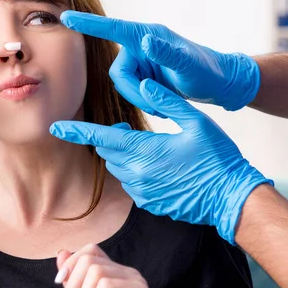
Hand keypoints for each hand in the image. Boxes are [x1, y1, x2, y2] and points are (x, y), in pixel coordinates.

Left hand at [50, 79, 271, 243]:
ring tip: (150, 147)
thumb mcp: (196, 121)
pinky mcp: (149, 203)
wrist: (231, 198)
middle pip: (108, 151)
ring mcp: (142, 191)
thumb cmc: (217, 157)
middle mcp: (137, 173)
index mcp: (145, 150)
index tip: (56, 126)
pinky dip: (136, 171)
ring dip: (124, 154)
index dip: (76, 131)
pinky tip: (159, 166)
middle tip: (128, 128)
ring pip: (118, 167)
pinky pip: (131, 183)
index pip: (101, 137)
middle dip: (110, 137)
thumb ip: (166, 101)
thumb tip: (144, 83)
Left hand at [55, 244, 149, 287]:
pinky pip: (106, 285)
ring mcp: (136, 281)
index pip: (91, 250)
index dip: (71, 263)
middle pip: (90, 259)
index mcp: (116, 273)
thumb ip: (74, 281)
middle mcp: (129, 273)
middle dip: (73, 283)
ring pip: (96, 271)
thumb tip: (61, 253)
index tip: (58, 283)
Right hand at [60, 11, 259, 112]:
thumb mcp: (189, 66)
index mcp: (148, 37)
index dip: (88, 24)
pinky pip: (133, 89)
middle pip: (118, 72)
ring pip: (125, 84)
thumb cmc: (207, 72)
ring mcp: (144, 61)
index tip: (65, 17)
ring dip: (140, 98)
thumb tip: (145, 42)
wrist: (221, 84)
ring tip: (163, 105)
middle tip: (156, 105)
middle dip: (133, 91)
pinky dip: (145, 100)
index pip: (112, 28)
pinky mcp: (147, 74)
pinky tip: (162, 104)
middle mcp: (142, 46)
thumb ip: (167, 53)